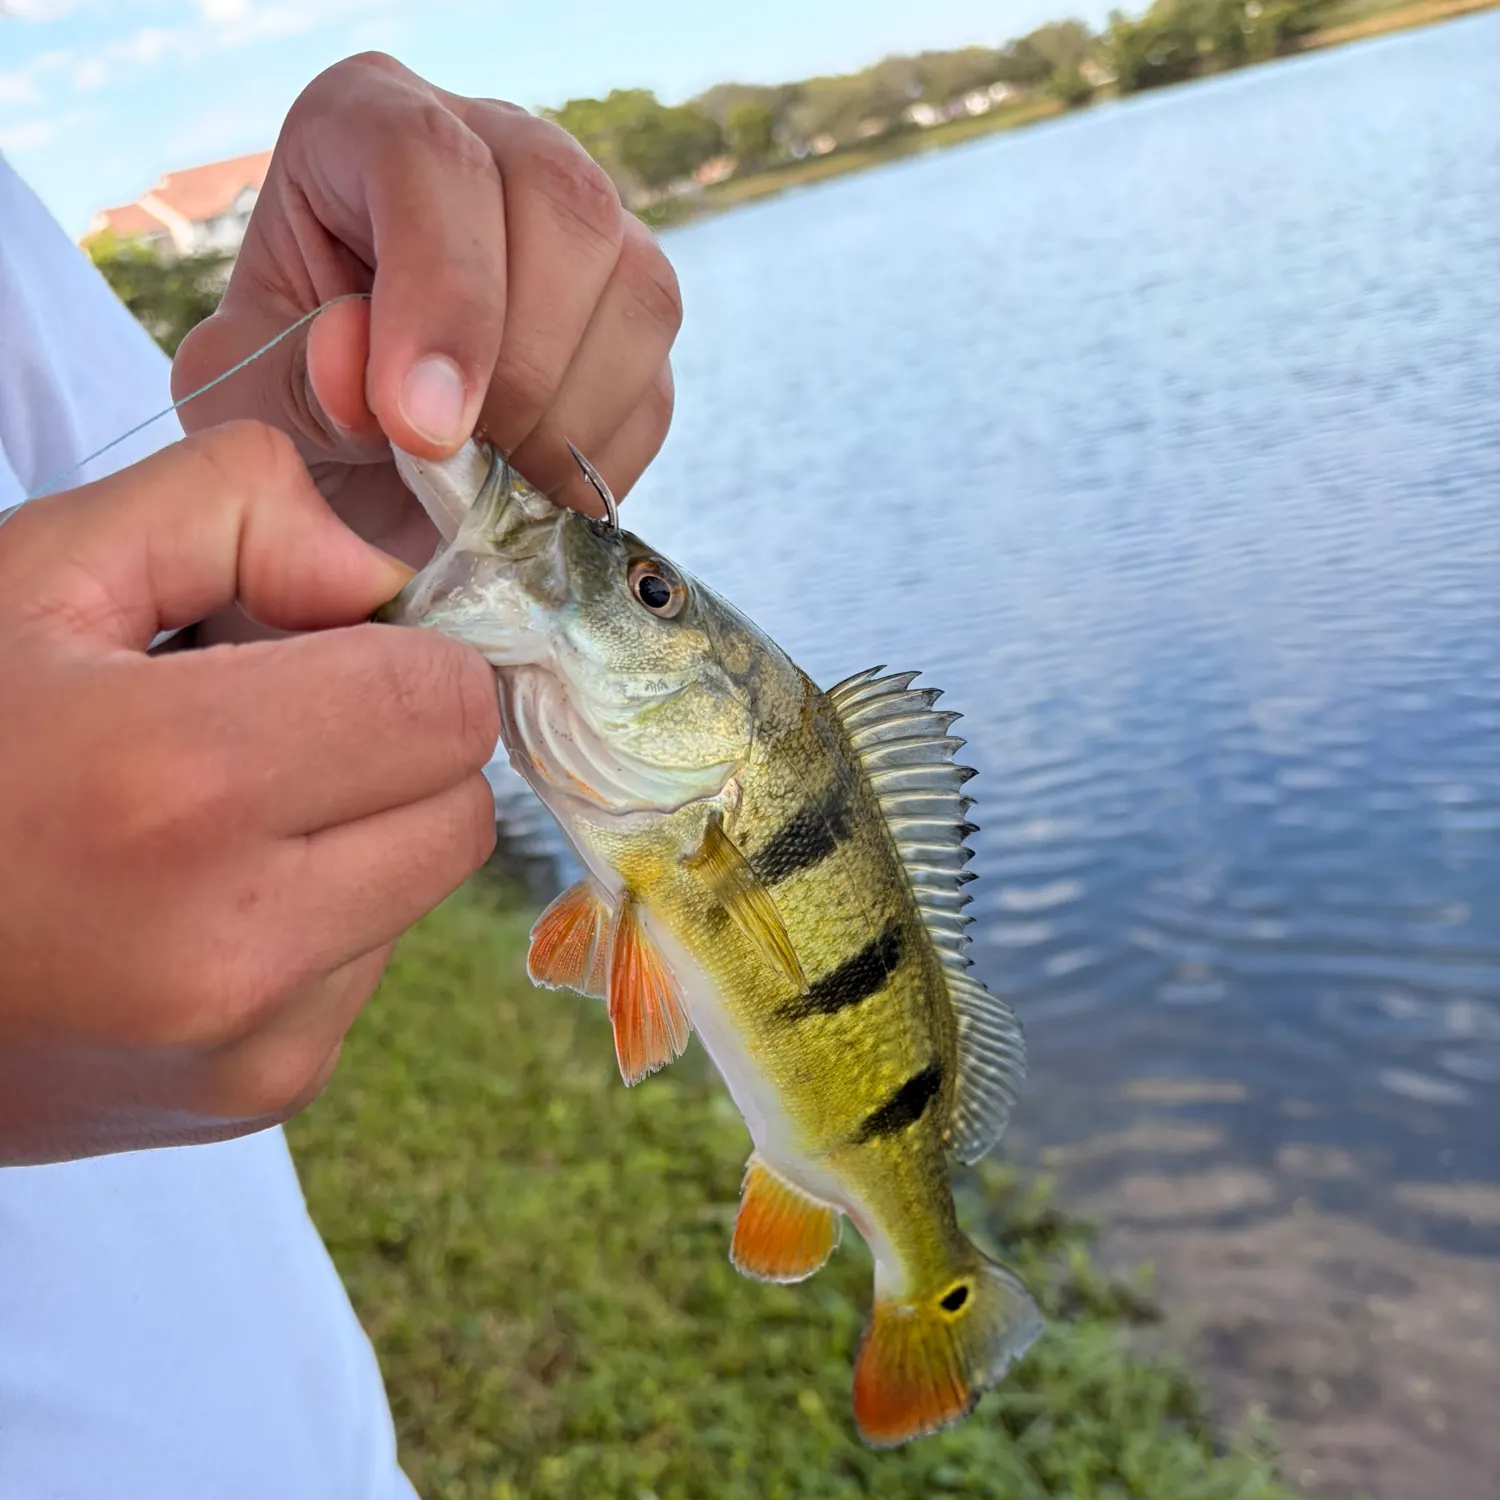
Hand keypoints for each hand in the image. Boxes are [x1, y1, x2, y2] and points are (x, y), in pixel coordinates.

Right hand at [0, 422, 499, 1164]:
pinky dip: (312, 920)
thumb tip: (389, 575)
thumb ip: (234, 512)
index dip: (402, 655)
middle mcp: (235, 947)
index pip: (448, 707)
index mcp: (180, 789)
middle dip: (395, 747)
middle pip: (461, 809)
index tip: (322, 646)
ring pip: (418, 892)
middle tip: (267, 724)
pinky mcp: (250, 1099)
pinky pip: (360, 968)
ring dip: (354, 837)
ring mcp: (251, 1049)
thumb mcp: (35, 574)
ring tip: (196, 823)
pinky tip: (186, 903)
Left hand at [172, 51, 681, 582]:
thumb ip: (290, 382)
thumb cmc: (290, 407)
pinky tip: (533, 495)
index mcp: (366, 125)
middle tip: (463, 469)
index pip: (429, 158)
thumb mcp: (248, 401)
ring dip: (569, 417)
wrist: (354, 468)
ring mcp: (585, 234)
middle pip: (563, 204)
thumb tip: (363, 370)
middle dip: (521, 365)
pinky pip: (655, 387)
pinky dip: (598, 461)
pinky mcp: (632, 324)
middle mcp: (494, 149)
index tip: (420, 428)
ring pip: (637, 291)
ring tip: (495, 488)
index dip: (441, 294)